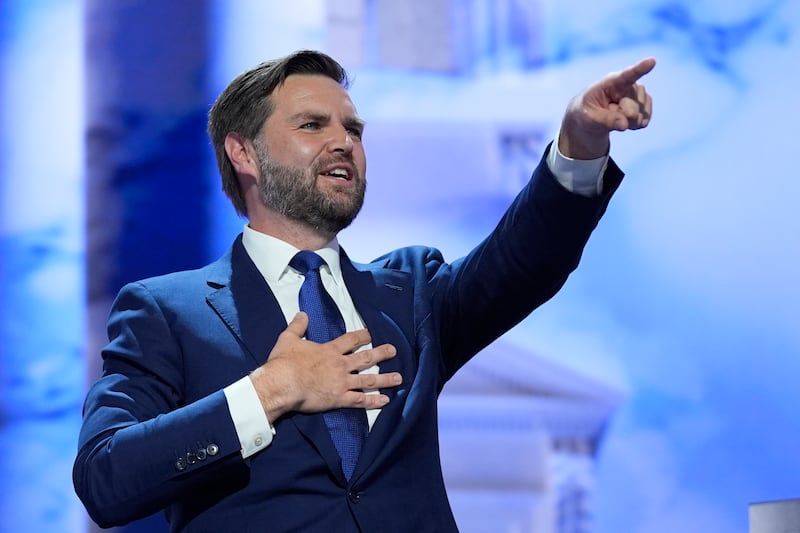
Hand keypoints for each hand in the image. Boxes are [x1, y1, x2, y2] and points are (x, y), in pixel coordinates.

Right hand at [249, 312, 401, 421]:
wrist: (282, 383)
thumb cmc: (283, 362)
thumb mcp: (288, 339)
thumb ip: (297, 326)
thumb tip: (302, 314)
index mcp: (329, 351)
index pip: (350, 340)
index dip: (362, 336)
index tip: (371, 333)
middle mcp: (340, 365)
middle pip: (365, 358)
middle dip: (381, 353)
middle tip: (394, 351)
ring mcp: (341, 382)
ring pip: (368, 380)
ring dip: (385, 379)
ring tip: (399, 378)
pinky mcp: (339, 399)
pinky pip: (360, 400)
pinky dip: (373, 401)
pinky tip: (385, 401)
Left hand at [559, 57, 655, 159]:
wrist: (592, 117)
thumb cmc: (587, 112)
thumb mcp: (589, 117)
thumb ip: (605, 119)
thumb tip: (624, 124)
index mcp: (611, 82)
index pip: (627, 75)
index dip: (640, 68)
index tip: (651, 61)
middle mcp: (629, 84)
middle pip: (631, 110)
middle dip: (620, 118)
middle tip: (606, 114)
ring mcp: (640, 94)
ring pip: (639, 117)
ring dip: (625, 122)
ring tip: (614, 115)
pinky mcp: (646, 105)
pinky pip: (644, 121)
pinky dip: (633, 126)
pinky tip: (624, 119)